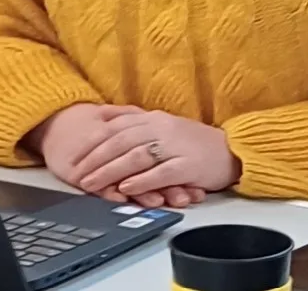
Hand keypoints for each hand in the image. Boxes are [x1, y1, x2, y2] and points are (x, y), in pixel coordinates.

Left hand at [68, 109, 240, 199]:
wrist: (232, 150)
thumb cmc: (194, 143)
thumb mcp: (164, 126)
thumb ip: (137, 123)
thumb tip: (105, 118)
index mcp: (154, 118)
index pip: (117, 127)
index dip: (93, 141)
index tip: (75, 155)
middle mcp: (162, 128)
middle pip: (121, 141)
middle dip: (96, 158)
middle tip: (76, 173)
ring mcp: (175, 146)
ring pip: (136, 156)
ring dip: (111, 171)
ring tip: (92, 183)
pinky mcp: (188, 165)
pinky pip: (160, 172)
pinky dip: (141, 181)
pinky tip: (126, 188)